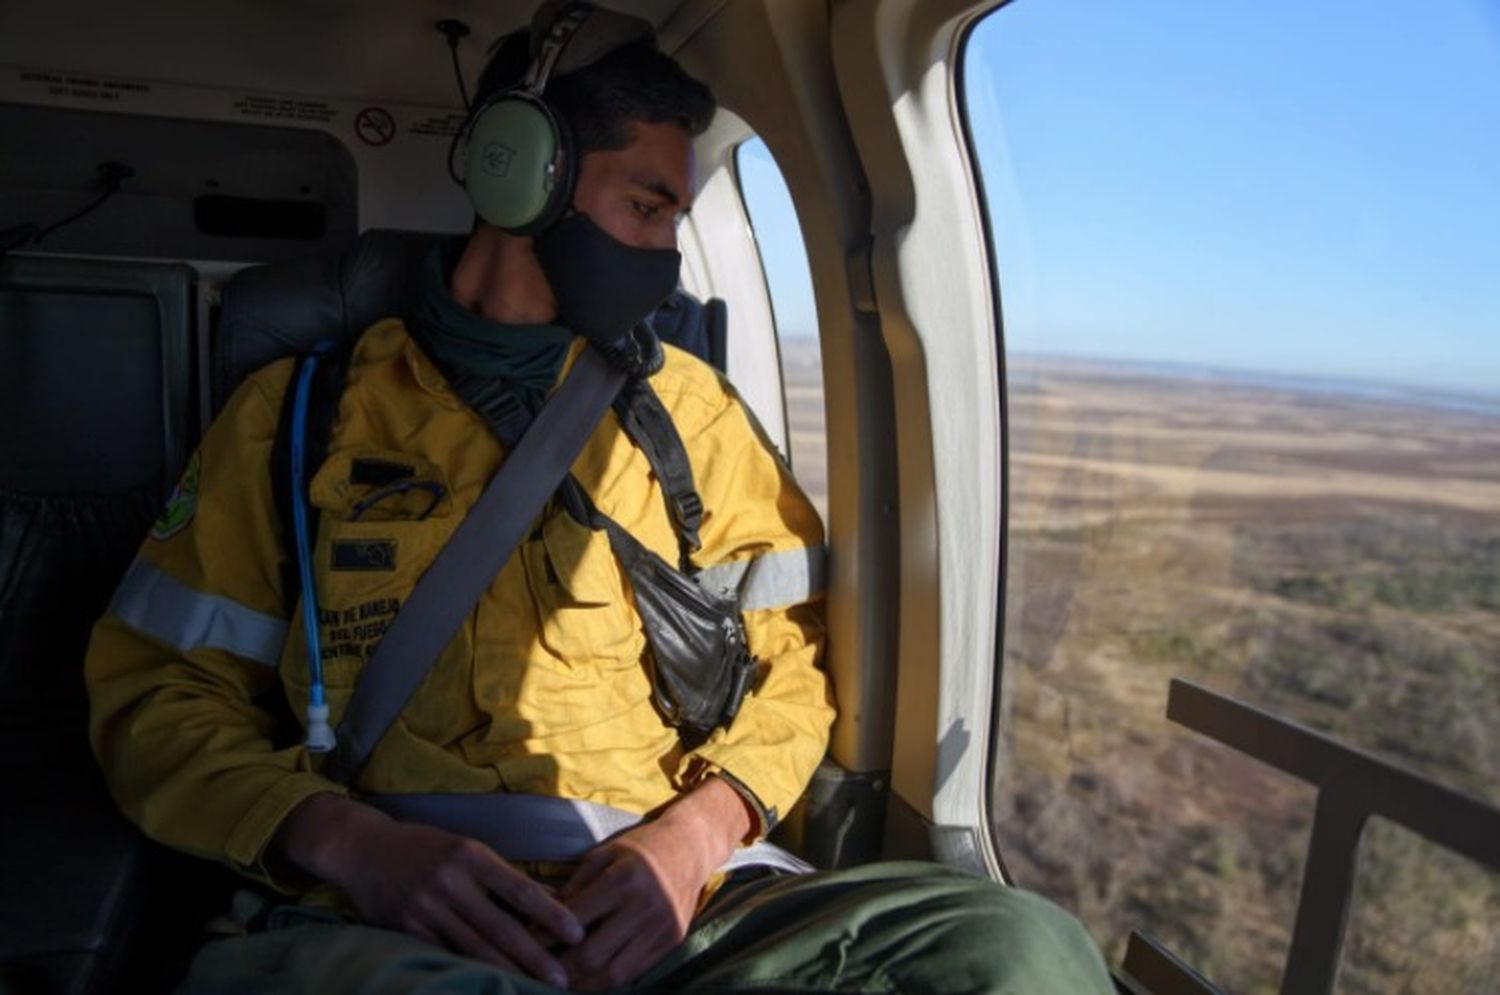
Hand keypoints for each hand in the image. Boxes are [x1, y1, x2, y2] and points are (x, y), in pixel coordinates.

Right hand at [277, 794, 583, 987]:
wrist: (363, 849)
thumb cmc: (426, 848)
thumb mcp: (467, 850)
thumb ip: (504, 877)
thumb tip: (552, 897)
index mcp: (471, 855)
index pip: (520, 890)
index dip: (551, 914)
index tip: (577, 934)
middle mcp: (449, 881)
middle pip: (500, 927)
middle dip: (534, 957)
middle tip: (562, 980)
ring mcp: (425, 907)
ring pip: (473, 948)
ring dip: (505, 972)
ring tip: (532, 990)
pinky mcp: (405, 929)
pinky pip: (444, 956)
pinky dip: (468, 972)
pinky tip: (487, 985)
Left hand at [557, 777, 752, 990]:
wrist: (691, 846)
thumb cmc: (640, 847)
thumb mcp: (603, 854)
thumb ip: (574, 886)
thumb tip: (541, 917)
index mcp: (622, 880)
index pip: (573, 919)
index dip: (543, 936)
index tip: (523, 943)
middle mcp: (644, 906)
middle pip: (591, 955)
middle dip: (558, 968)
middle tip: (537, 970)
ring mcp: (661, 927)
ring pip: (613, 973)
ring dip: (582, 983)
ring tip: (560, 982)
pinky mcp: (673, 941)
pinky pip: (635, 972)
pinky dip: (608, 980)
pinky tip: (589, 979)